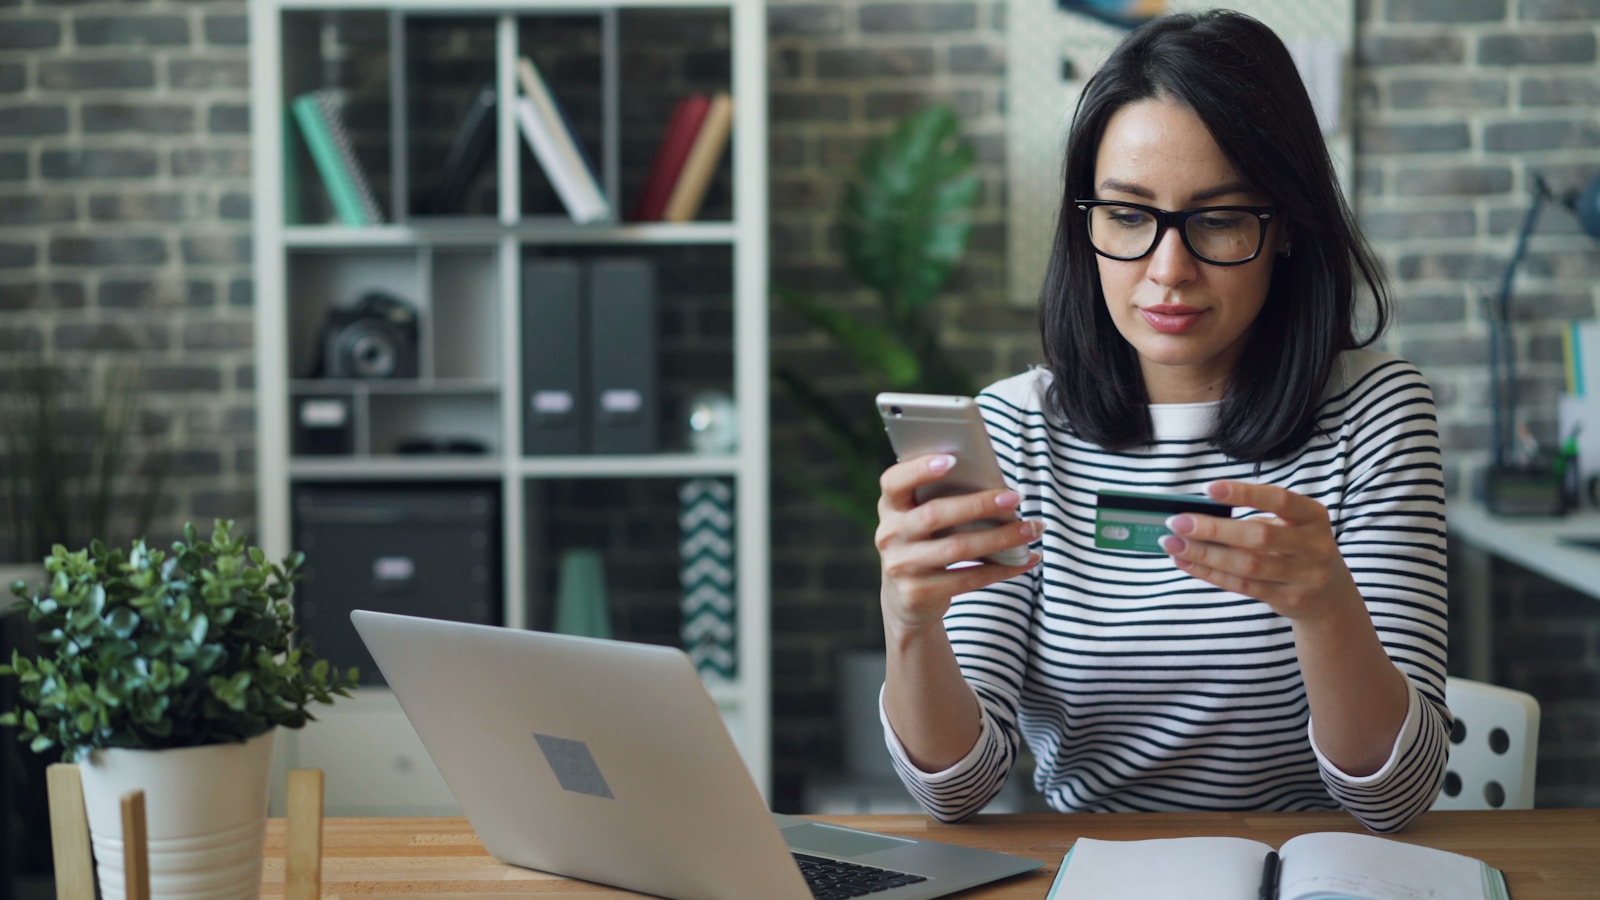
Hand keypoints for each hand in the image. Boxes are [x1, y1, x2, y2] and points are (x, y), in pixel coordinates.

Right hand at [876, 453, 1040, 632]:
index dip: (919, 469)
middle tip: (1015, 498)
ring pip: (957, 548)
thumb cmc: (926, 544)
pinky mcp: (917, 594)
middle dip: (978, 504)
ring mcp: (900, 567)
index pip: (894, 482)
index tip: (953, 459)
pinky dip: (1002, 569)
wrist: (906, 600)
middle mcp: (889, 535)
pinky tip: (1025, 559)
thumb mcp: (922, 520)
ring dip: (1000, 538)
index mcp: (890, 507)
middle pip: (934, 515)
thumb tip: (996, 487)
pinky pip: (968, 579)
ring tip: (1031, 529)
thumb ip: (942, 500)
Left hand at [1158, 480, 1360, 621]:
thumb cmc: (1297, 547)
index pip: (1279, 500)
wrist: (1329, 596)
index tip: (1207, 488)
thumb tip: (1198, 514)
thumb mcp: (1291, 525)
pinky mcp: (1289, 599)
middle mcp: (1314, 546)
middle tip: (1176, 522)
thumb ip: (1256, 518)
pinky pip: (1242, 586)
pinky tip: (1187, 562)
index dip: (1244, 494)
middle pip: (1258, 537)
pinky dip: (1210, 573)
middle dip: (1213, 529)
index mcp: (1313, 516)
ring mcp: (1304, 576)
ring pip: (1246, 565)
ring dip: (1204, 554)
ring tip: (1172, 544)